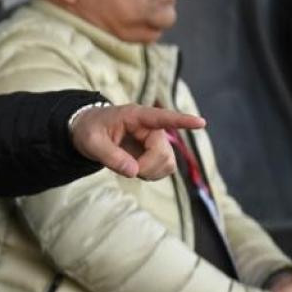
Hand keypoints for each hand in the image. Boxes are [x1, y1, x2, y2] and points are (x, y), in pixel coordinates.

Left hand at [69, 104, 204, 179]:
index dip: (182, 120)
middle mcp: (151, 127)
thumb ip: (110, 156)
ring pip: (168, 164)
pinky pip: (165, 169)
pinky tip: (136, 168)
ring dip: (150, 172)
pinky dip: (151, 174)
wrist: (89, 131)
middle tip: (126, 169)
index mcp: (136, 116)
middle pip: (163, 153)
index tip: (201, 122)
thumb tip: (134, 172)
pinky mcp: (156, 152)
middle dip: (147, 167)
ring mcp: (156, 140)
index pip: (162, 117)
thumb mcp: (91, 142)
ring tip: (129, 167)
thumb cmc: (89, 130)